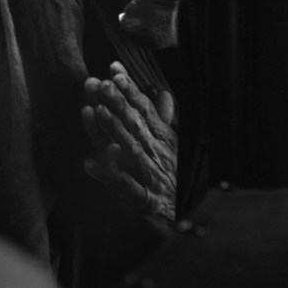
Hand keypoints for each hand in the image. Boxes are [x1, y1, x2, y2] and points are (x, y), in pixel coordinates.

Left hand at [82, 61, 176, 220]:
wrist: (200, 218)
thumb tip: (163, 93)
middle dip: (120, 103)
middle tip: (103, 83)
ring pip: (131, 149)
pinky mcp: (148, 201)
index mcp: (165, 140)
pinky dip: (108, 175)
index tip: (114, 69)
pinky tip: (88, 163)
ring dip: (114, 130)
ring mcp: (154, 176)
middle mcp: (159, 154)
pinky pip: (126, 187)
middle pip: (137, 124)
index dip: (130, 89)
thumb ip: (164, 120)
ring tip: (95, 110)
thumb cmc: (184, 179)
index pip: (145, 109)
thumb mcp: (176, 147)